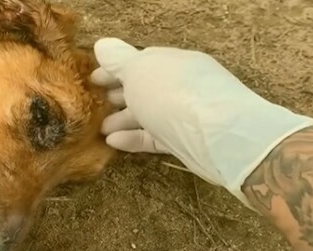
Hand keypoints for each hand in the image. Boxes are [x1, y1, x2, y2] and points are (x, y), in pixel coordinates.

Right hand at [91, 38, 312, 208]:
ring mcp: (184, 115)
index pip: (140, 62)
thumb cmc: (174, 94)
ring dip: (124, 119)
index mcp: (172, 62)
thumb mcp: (140, 71)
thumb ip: (120, 60)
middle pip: (144, 89)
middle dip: (119, 95)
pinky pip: (156, 137)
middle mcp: (180, 85)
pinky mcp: (186, 141)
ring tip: (100, 128)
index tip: (92, 80)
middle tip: (94, 105)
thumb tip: (102, 44)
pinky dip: (135, 139)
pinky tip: (114, 142)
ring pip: (149, 114)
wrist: (219, 135)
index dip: (114, 70)